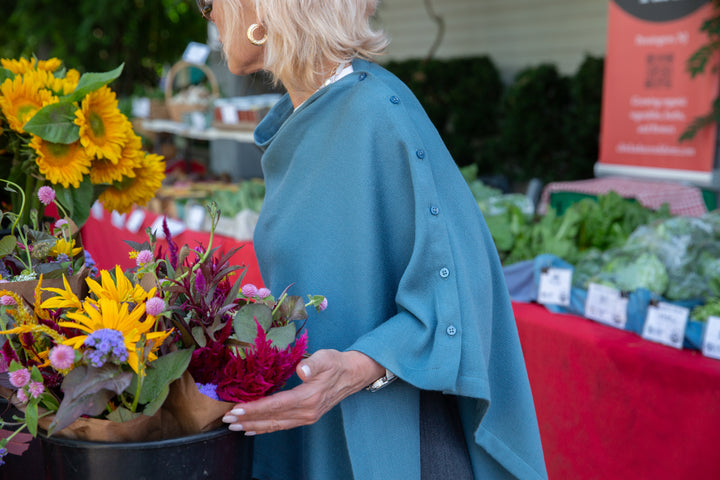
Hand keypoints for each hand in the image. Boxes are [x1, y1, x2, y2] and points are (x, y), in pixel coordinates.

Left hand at [221, 349, 384, 434]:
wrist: (352, 374)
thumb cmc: (336, 363)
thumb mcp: (326, 358)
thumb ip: (313, 364)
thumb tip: (301, 369)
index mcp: (309, 397)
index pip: (276, 405)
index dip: (255, 408)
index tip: (236, 408)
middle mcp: (307, 412)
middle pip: (272, 418)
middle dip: (248, 419)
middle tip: (227, 419)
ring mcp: (306, 417)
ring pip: (275, 425)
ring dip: (254, 426)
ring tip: (234, 427)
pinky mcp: (306, 417)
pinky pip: (282, 426)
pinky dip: (265, 429)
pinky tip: (253, 430)